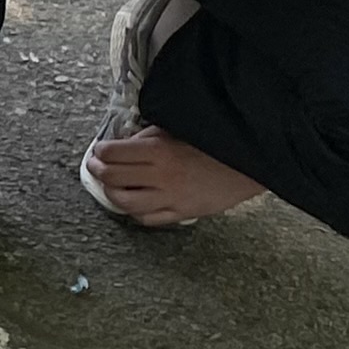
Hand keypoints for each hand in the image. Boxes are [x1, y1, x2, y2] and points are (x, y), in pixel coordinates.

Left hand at [86, 127, 268, 225]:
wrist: (253, 163)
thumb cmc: (217, 142)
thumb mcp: (179, 129)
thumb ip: (149, 137)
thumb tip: (123, 144)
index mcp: (159, 151)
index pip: (112, 153)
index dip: (100, 151)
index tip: (99, 149)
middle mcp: (160, 176)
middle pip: (112, 178)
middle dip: (98, 170)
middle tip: (96, 165)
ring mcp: (170, 198)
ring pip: (124, 202)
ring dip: (111, 193)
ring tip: (110, 185)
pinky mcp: (182, 213)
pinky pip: (147, 219)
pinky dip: (135, 211)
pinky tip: (134, 202)